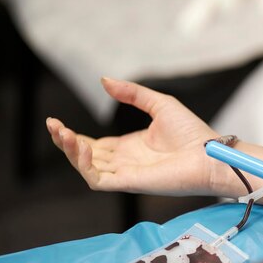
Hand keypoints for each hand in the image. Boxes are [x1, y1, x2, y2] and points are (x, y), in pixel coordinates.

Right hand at [46, 78, 218, 195]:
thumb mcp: (159, 104)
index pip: (94, 146)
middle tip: (53, 125)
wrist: (210, 154)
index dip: (74, 136)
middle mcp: (126, 162)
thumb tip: (105, 80)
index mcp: (131, 147)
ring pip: (87, 168)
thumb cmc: (193, 133)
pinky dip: (84, 166)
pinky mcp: (130, 183)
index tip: (58, 122)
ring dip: (70, 152)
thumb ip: (132, 93)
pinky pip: (98, 180)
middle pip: (85, 156)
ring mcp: (127, 174)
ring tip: (60, 133)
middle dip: (65, 142)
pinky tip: (79, 146)